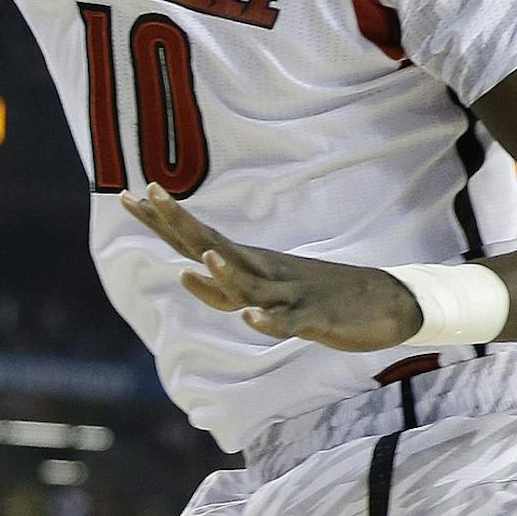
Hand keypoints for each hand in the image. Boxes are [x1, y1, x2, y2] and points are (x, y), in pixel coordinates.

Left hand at [119, 182, 421, 351]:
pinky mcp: (314, 319)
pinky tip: (251, 318)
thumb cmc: (319, 295)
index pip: (197, 235)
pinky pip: (288, 322)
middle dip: (180, 223)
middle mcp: (265, 271)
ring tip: (201, 258)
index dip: (163, 218)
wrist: (388, 302)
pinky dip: (269, 321)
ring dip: (225, 274)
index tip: (128, 195)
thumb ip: (225, 285)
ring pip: (251, 284)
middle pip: (214, 245)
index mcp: (252, 263)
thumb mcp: (266, 291)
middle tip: (149, 193)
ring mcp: (289, 294)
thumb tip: (187, 272)